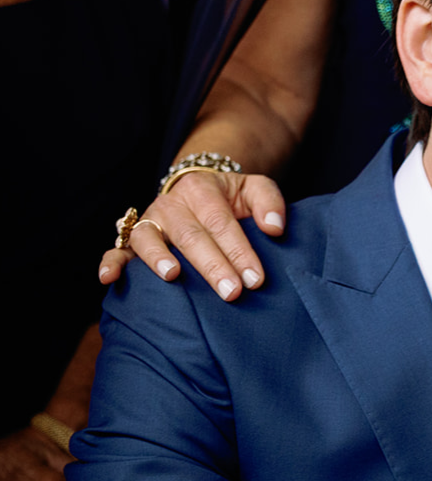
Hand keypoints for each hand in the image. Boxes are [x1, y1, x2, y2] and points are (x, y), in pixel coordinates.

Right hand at [98, 170, 285, 300]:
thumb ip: (269, 202)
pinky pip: (117, 250)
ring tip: (173, 276)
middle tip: (231, 291)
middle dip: (212, 264)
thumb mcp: (254, 189)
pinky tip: (108, 279)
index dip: (239, 251)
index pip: (222, 223)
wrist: (200, 189)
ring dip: (159, 258)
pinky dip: (110, 263)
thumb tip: (275, 227)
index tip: (255, 278)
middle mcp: (171, 205)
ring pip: (149, 239)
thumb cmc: (231, 198)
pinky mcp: (133, 240)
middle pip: (191, 235)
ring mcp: (150, 222)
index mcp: (201, 190)